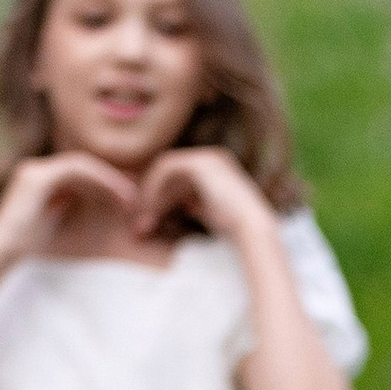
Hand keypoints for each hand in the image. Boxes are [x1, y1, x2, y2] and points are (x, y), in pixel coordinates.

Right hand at [0, 150, 137, 263]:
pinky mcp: (38, 177)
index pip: (78, 173)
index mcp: (38, 179)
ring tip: (130, 198)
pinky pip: (77, 170)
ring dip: (109, 180)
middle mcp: (35, 169)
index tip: (125, 199)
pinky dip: (100, 180)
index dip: (103, 183)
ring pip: (83, 165)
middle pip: (82, 166)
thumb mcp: (54, 222)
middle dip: (110, 180)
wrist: (2, 254)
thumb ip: (67, 206)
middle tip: (133, 197)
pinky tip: (116, 195)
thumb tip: (93, 201)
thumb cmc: (27, 247)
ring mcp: (35, 170)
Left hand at [137, 144, 266, 243]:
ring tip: (142, 225)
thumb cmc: (236, 232)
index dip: (160, 201)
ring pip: (164, 172)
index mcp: (217, 170)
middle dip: (151, 202)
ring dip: (149, 198)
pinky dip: (154, 189)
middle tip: (138, 227)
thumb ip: (197, 205)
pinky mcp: (200, 162)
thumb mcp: (212, 214)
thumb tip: (186, 206)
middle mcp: (213, 159)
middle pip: (169, 176)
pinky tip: (150, 211)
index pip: (178, 180)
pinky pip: (165, 169)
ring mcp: (207, 157)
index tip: (147, 225)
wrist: (251, 230)